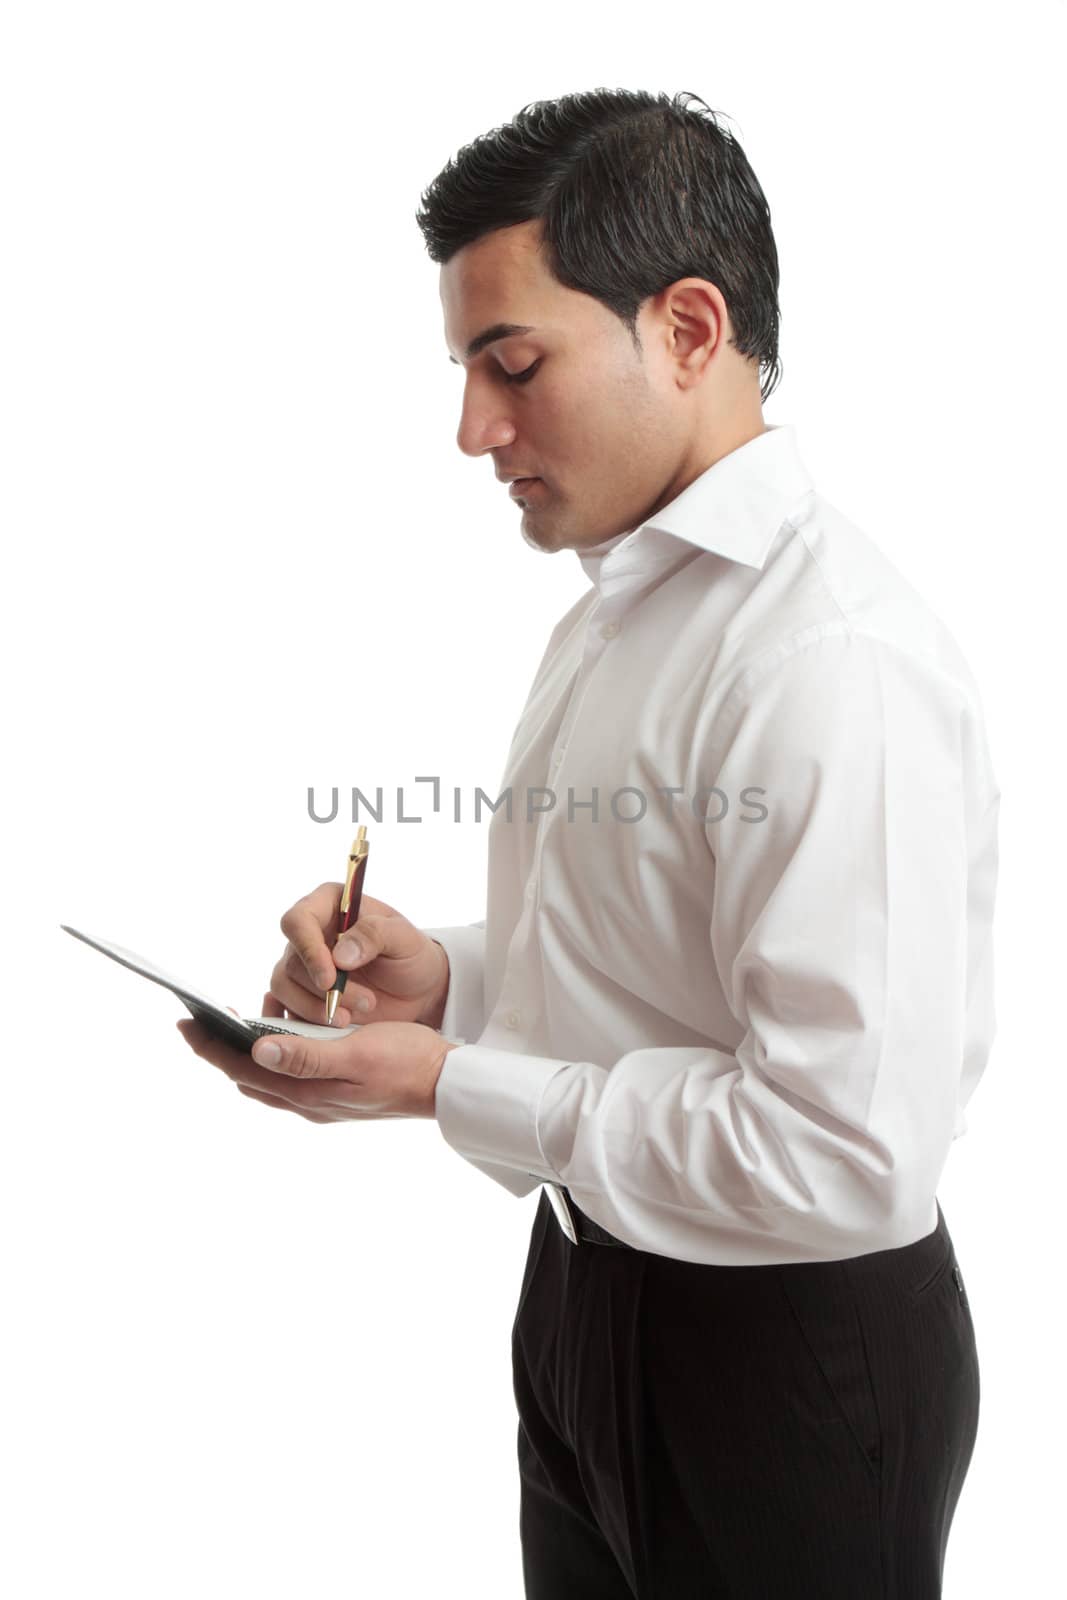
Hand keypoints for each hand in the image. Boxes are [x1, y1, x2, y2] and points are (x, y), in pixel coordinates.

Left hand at [176, 1009, 462, 1121]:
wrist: (444, 1083)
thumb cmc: (405, 1061)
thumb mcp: (356, 1052)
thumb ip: (306, 1054)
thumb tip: (256, 1050)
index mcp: (308, 1090)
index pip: (243, 1069)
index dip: (210, 1048)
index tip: (184, 1024)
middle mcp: (308, 1101)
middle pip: (247, 1077)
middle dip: (219, 1052)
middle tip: (197, 1025)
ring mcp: (321, 1102)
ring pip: (266, 1081)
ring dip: (244, 1057)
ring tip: (230, 1031)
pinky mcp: (336, 1096)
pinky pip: (288, 1080)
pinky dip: (271, 1060)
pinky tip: (278, 1043)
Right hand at [265, 884, 450, 1029]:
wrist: (418, 990)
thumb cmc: (412, 954)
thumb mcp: (404, 938)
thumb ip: (374, 935)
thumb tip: (339, 955)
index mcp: (329, 905)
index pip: (297, 921)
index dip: (308, 950)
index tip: (330, 978)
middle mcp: (309, 934)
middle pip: (291, 961)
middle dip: (325, 989)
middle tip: (366, 1002)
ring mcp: (302, 966)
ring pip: (284, 987)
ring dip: (317, 1008)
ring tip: (355, 1016)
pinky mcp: (301, 996)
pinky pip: (287, 1008)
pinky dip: (307, 1021)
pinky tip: (336, 1025)